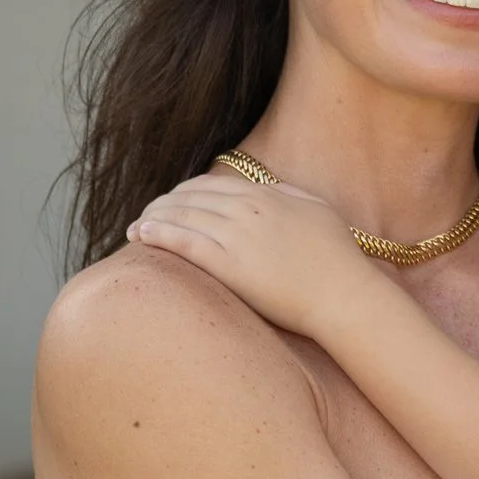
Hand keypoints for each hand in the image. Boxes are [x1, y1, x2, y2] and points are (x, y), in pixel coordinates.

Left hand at [129, 172, 378, 338]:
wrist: (344, 294)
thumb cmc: (338, 258)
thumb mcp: (317, 210)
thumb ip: (289, 194)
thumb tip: (270, 188)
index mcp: (266, 195)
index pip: (211, 184)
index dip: (185, 191)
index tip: (172, 201)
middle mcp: (247, 208)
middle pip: (190, 196)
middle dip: (162, 203)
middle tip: (146, 215)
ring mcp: (237, 235)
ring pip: (182, 216)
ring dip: (152, 217)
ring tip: (135, 227)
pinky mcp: (229, 265)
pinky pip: (184, 243)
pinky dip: (158, 234)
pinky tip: (141, 235)